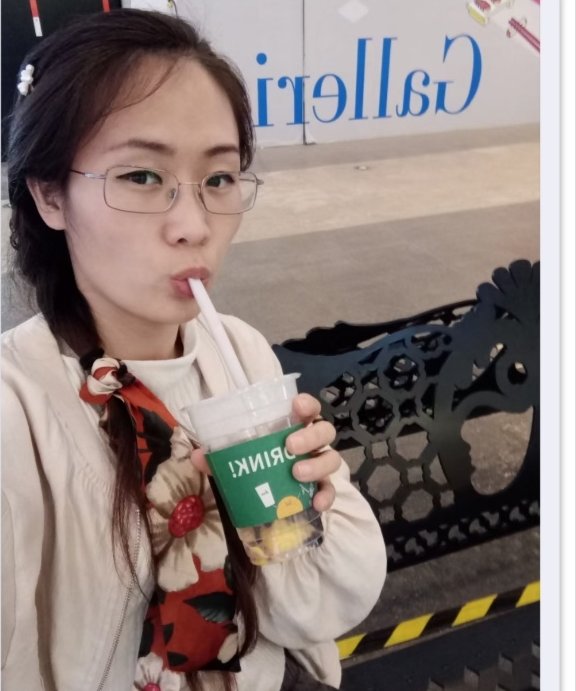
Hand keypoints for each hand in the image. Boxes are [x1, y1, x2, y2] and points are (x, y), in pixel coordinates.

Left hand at [190, 393, 341, 512]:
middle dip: (310, 436)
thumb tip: (198, 455)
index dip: (307, 404)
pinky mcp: (322, 487)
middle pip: (324, 430)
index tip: (297, 406)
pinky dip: (326, 496)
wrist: (268, 495)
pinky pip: (331, 490)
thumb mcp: (238, 456)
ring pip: (332, 458)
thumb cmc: (258, 462)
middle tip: (289, 446)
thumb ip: (220, 454)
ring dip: (317, 464)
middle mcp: (311, 442)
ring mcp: (319, 464)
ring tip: (296, 474)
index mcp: (293, 426)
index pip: (309, 408)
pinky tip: (316, 503)